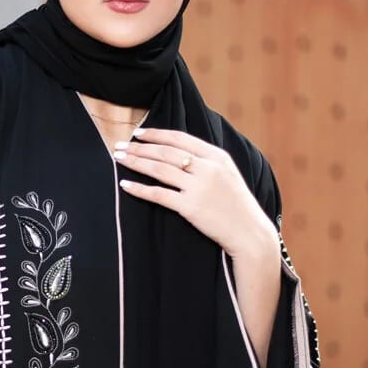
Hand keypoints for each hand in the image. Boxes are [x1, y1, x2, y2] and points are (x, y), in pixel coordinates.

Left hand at [114, 127, 276, 258]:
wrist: (250, 233)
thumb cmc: (237, 206)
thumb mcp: (228, 175)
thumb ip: (207, 162)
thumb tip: (182, 154)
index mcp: (217, 156)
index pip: (180, 138)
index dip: (156, 134)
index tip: (138, 133)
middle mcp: (208, 168)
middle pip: (166, 152)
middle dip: (139, 147)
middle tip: (120, 145)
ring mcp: (199, 187)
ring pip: (159, 169)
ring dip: (135, 162)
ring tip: (118, 158)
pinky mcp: (190, 207)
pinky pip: (158, 194)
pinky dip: (139, 189)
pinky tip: (125, 185)